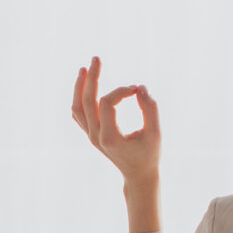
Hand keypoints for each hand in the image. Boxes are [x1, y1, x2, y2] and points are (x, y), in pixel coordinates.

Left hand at [71, 57, 161, 187]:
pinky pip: (79, 114)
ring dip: (79, 87)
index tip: (137, 90)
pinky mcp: (90, 135)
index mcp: (110, 137)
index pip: (107, 103)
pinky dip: (79, 99)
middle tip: (96, 57)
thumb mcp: (155, 133)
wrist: (138, 175)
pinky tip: (84, 86)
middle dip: (92, 78)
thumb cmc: (149, 154)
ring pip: (77, 108)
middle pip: (86, 101)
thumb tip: (140, 87)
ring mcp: (90, 136)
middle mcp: (95, 136)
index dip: (121, 90)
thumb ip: (150, 109)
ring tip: (84, 69)